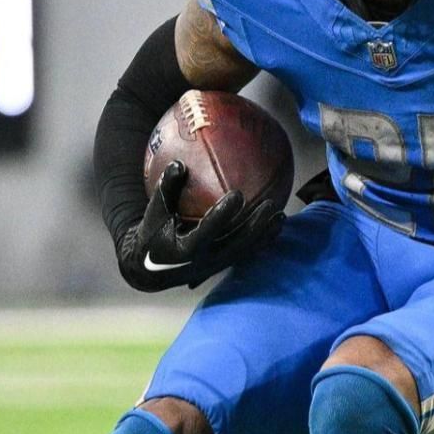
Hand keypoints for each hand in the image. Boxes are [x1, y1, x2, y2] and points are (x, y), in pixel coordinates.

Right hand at [116, 162, 283, 291]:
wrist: (153, 270)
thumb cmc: (153, 234)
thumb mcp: (154, 212)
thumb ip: (166, 189)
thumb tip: (178, 163)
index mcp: (185, 249)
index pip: (208, 231)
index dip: (223, 214)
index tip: (237, 194)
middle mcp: (204, 261)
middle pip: (236, 243)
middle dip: (254, 225)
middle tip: (270, 204)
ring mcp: (216, 265)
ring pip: (245, 250)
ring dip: (264, 234)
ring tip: (281, 215)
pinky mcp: (223, 265)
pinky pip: (247, 252)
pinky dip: (263, 240)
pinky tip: (277, 225)